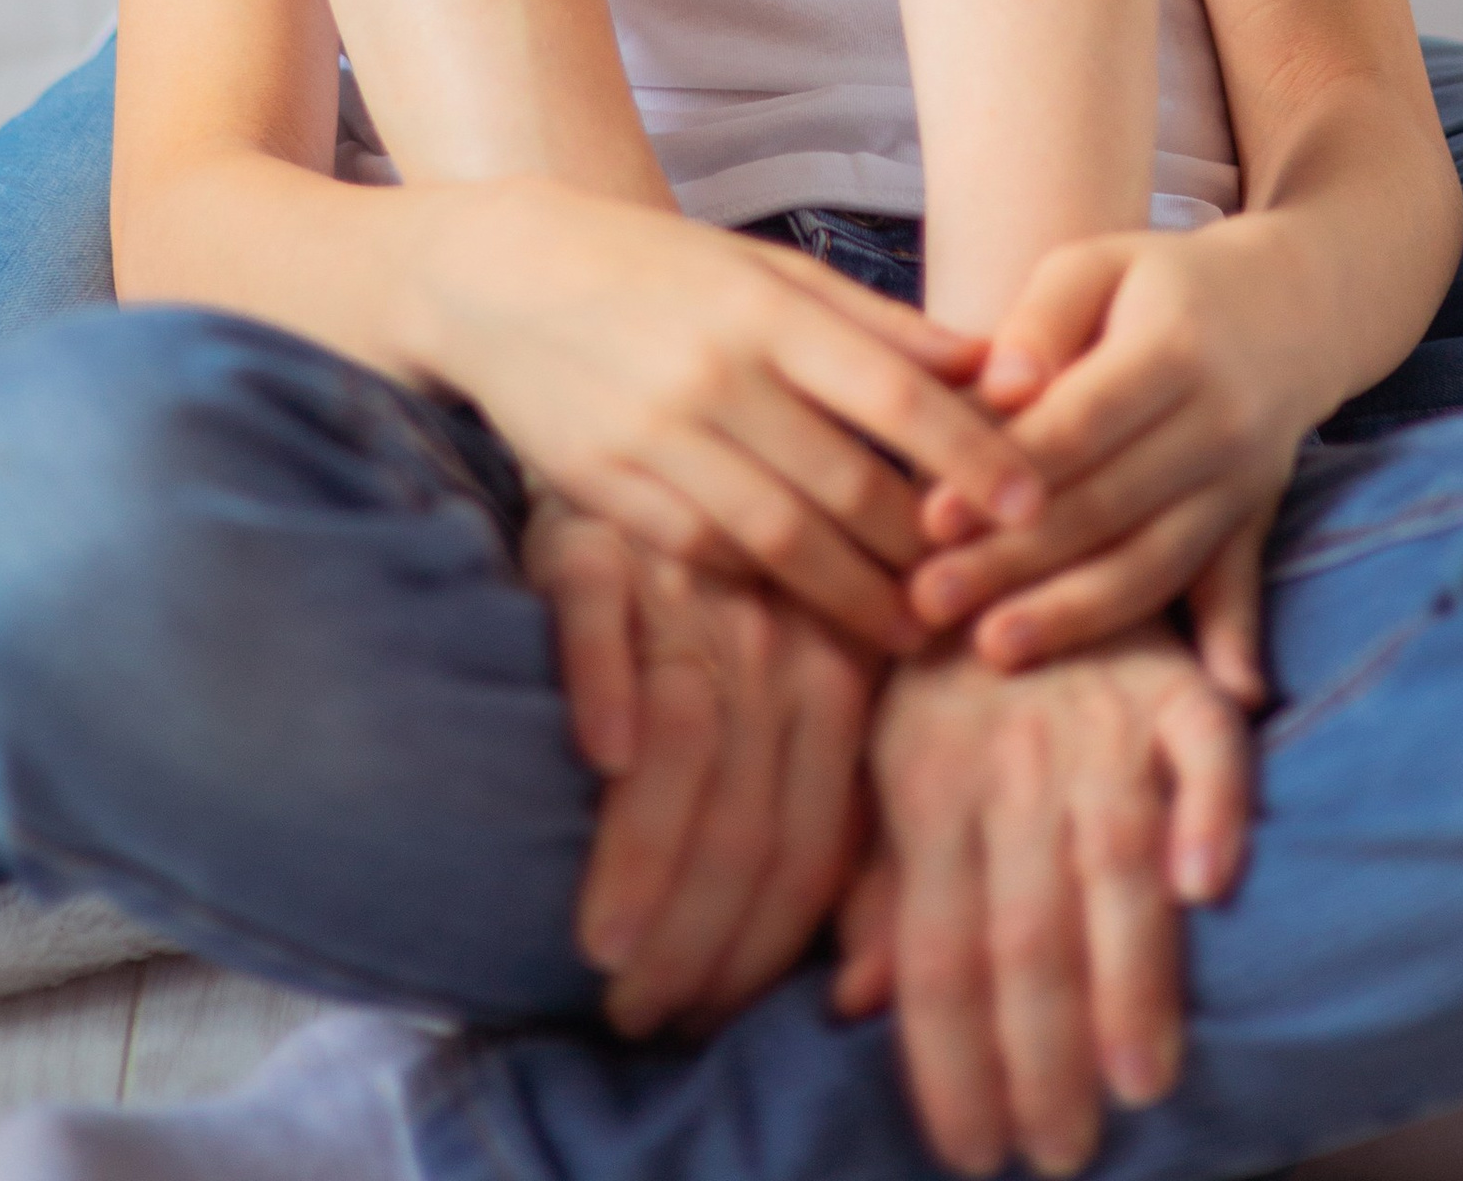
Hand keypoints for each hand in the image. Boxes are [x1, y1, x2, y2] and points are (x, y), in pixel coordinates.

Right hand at [419, 181, 1041, 651]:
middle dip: (923, 544)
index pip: (894, 395)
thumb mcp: (766, 269)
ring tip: (913, 627)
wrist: (500, 278)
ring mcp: (654, 437)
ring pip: (781, 537)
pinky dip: (766, 580)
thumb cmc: (657, 270)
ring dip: (857, 593)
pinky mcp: (605, 490)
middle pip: (848, 482)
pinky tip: (808, 599)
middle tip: (983, 583)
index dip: (969, 456)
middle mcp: (714, 374)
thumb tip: (993, 366)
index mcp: (766, 308)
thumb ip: (877, 324)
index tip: (1031, 505)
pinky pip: (707, 552)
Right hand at [526, 497, 881, 1034]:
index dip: (760, 949)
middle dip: (696, 935)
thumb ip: (848, 826)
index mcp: (833, 682)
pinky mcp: (598, 544)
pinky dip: (605, 689)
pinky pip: (603, 622)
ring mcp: (684, 590)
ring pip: (682, 740)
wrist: (656, 437)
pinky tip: (596, 760)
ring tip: (603, 951)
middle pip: (743, 813)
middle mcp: (768, 638)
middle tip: (640, 1015)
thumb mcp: (809, 694)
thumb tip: (867, 989)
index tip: (704, 1024)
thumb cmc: (731, 604)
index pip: (808, 844)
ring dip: (644, 858)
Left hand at [836, 626, 1250, 1178]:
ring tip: (1139, 1080)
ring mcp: (1097, 718)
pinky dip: (1207, 805)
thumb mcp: (882, 759)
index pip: (937, 951)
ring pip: (1111, 856)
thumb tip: (850, 1004)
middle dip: (1041, 1053)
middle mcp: (1011, 762)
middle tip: (1060, 1150)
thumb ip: (877, 883)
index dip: (950, 1059)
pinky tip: (1208, 883)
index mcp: (929, 787)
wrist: (1000, 511)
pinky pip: (1203, 743)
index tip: (972, 1153)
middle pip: (1024, 925)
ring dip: (1127, 972)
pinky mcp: (1173, 678)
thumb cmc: (939, 659)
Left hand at [911, 226, 1306, 685]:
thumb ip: (1041, 320)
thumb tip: (1001, 387)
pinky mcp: (1257, 520)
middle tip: (927, 599)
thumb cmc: (1158, 283)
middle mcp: (1221, 422)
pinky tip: (1223, 698)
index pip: (1080, 424)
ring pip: (1158, 561)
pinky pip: (1237, 586)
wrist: (1290, 305)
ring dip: (1076, 614)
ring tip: (990, 649)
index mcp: (1174, 348)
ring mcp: (1245, 481)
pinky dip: (1233, 641)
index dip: (1005, 474)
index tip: (928, 518)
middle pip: (1109, 506)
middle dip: (1014, 561)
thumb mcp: (1096, 265)